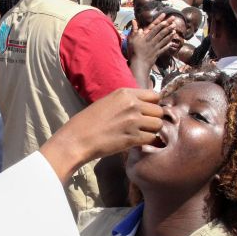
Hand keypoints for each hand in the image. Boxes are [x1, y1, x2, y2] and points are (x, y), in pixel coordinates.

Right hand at [41, 88, 162, 182]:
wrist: (78, 139)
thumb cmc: (88, 122)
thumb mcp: (107, 102)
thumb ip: (126, 101)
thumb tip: (144, 106)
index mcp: (125, 93)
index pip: (154, 95)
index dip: (152, 105)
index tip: (146, 113)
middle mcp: (132, 104)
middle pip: (159, 111)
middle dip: (153, 119)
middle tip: (143, 126)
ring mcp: (134, 121)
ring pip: (158, 125)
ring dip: (152, 131)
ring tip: (140, 134)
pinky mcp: (133, 137)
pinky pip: (152, 138)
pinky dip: (147, 142)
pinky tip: (136, 142)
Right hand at [127, 14, 173, 66]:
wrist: (139, 64)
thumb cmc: (134, 52)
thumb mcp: (131, 40)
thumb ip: (134, 31)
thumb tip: (134, 21)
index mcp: (146, 38)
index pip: (154, 30)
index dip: (160, 25)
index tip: (165, 21)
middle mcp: (152, 42)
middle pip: (161, 34)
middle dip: (168, 28)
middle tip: (174, 24)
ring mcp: (155, 48)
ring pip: (164, 40)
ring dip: (170, 35)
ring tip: (175, 31)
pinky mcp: (157, 54)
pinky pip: (163, 49)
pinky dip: (168, 46)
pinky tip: (171, 43)